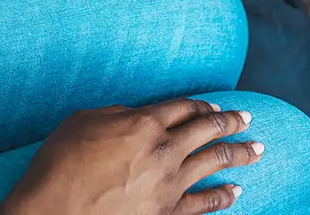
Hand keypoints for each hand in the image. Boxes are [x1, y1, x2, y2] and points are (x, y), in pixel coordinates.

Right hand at [0, 99, 262, 214]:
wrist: (51, 214)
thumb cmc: (58, 165)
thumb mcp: (83, 122)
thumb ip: (117, 115)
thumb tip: (136, 117)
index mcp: (143, 122)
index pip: (183, 108)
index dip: (201, 105)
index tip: (214, 106)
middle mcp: (163, 150)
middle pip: (207, 130)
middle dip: (232, 122)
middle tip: (248, 117)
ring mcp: (168, 184)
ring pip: (214, 162)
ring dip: (240, 153)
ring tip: (257, 149)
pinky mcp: (167, 214)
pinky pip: (204, 204)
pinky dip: (223, 196)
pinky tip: (236, 191)